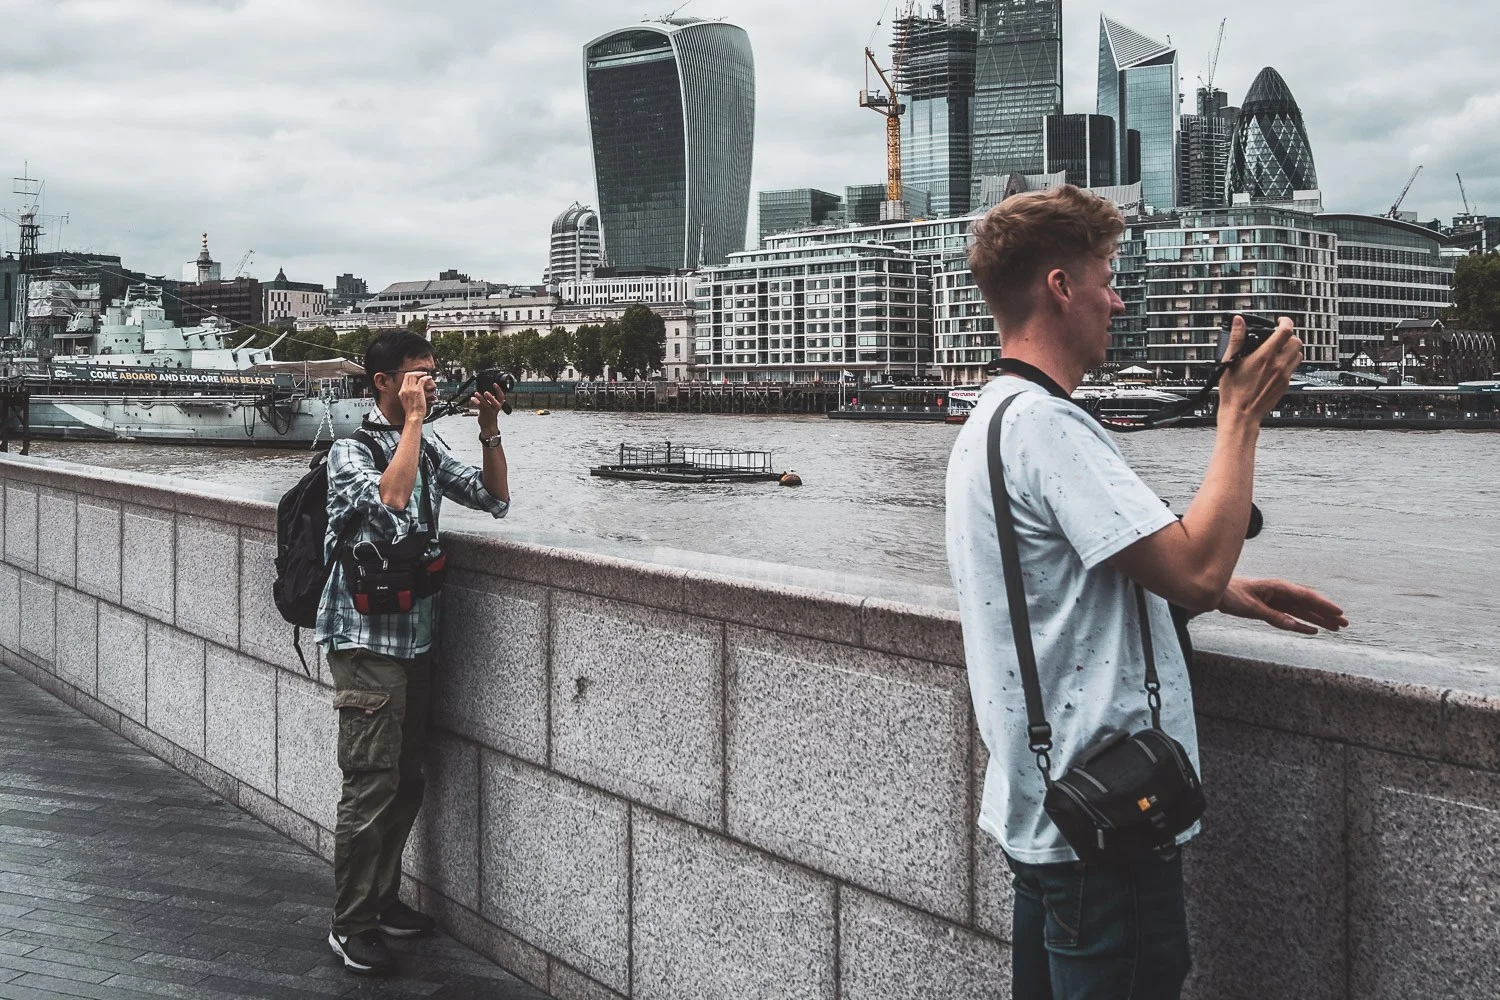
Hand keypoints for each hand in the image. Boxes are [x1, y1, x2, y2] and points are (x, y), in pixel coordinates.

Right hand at [399, 371, 430, 422]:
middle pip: (408, 375)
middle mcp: (405, 389)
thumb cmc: (412, 411)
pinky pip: (422, 380)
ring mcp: (411, 389)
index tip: (416, 375)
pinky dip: (426, 377)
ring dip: (421, 373)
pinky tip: (429, 378)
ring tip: (426, 375)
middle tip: (422, 373)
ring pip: (414, 375)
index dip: (411, 374)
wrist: (413, 416)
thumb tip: (413, 390)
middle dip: (416, 372)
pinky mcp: (418, 390)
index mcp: (401, 392)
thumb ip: (408, 394)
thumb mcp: (406, 401)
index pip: (405, 378)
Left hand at [475, 390, 503, 437]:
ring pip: (485, 404)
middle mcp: (495, 407)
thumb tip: (486, 389)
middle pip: (495, 403)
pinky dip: (475, 402)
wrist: (488, 426)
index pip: (501, 396)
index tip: (494, 384)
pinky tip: (472, 398)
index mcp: (499, 404)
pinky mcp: (483, 413)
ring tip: (476, 393)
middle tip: (486, 393)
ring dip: (480, 398)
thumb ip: (491, 398)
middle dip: (490, 398)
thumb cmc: (490, 414)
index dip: (499, 390)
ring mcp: (489, 411)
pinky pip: (479, 406)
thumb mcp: (493, 405)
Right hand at [1217, 316, 1302, 423]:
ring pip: (1298, 354)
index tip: (1279, 321)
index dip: (1285, 321)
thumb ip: (1236, 338)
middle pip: (1296, 341)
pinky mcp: (1285, 385)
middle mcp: (1278, 365)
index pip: (1285, 331)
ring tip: (1279, 350)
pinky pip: (1294, 368)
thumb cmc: (1234, 392)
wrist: (1241, 414)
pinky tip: (1275, 366)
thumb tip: (1238, 321)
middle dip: (1288, 336)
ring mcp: (1284, 375)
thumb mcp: (1229, 362)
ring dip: (1291, 349)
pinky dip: (1288, 362)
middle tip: (1277, 336)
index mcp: (1265, 356)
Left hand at [1217, 577, 1347, 634]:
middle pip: (1308, 605)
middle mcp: (1281, 593)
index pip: (1306, 597)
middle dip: (1326, 613)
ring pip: (1302, 611)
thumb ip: (1272, 616)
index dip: (1323, 605)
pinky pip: (1291, 617)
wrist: (1216, 594)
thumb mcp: (1251, 607)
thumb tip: (1293, 625)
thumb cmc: (1231, 595)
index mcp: (1278, 587)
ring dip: (1318, 619)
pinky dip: (1302, 624)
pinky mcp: (1271, 609)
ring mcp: (1277, 601)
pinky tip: (1313, 630)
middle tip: (1344, 624)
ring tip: (1335, 628)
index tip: (1338, 612)